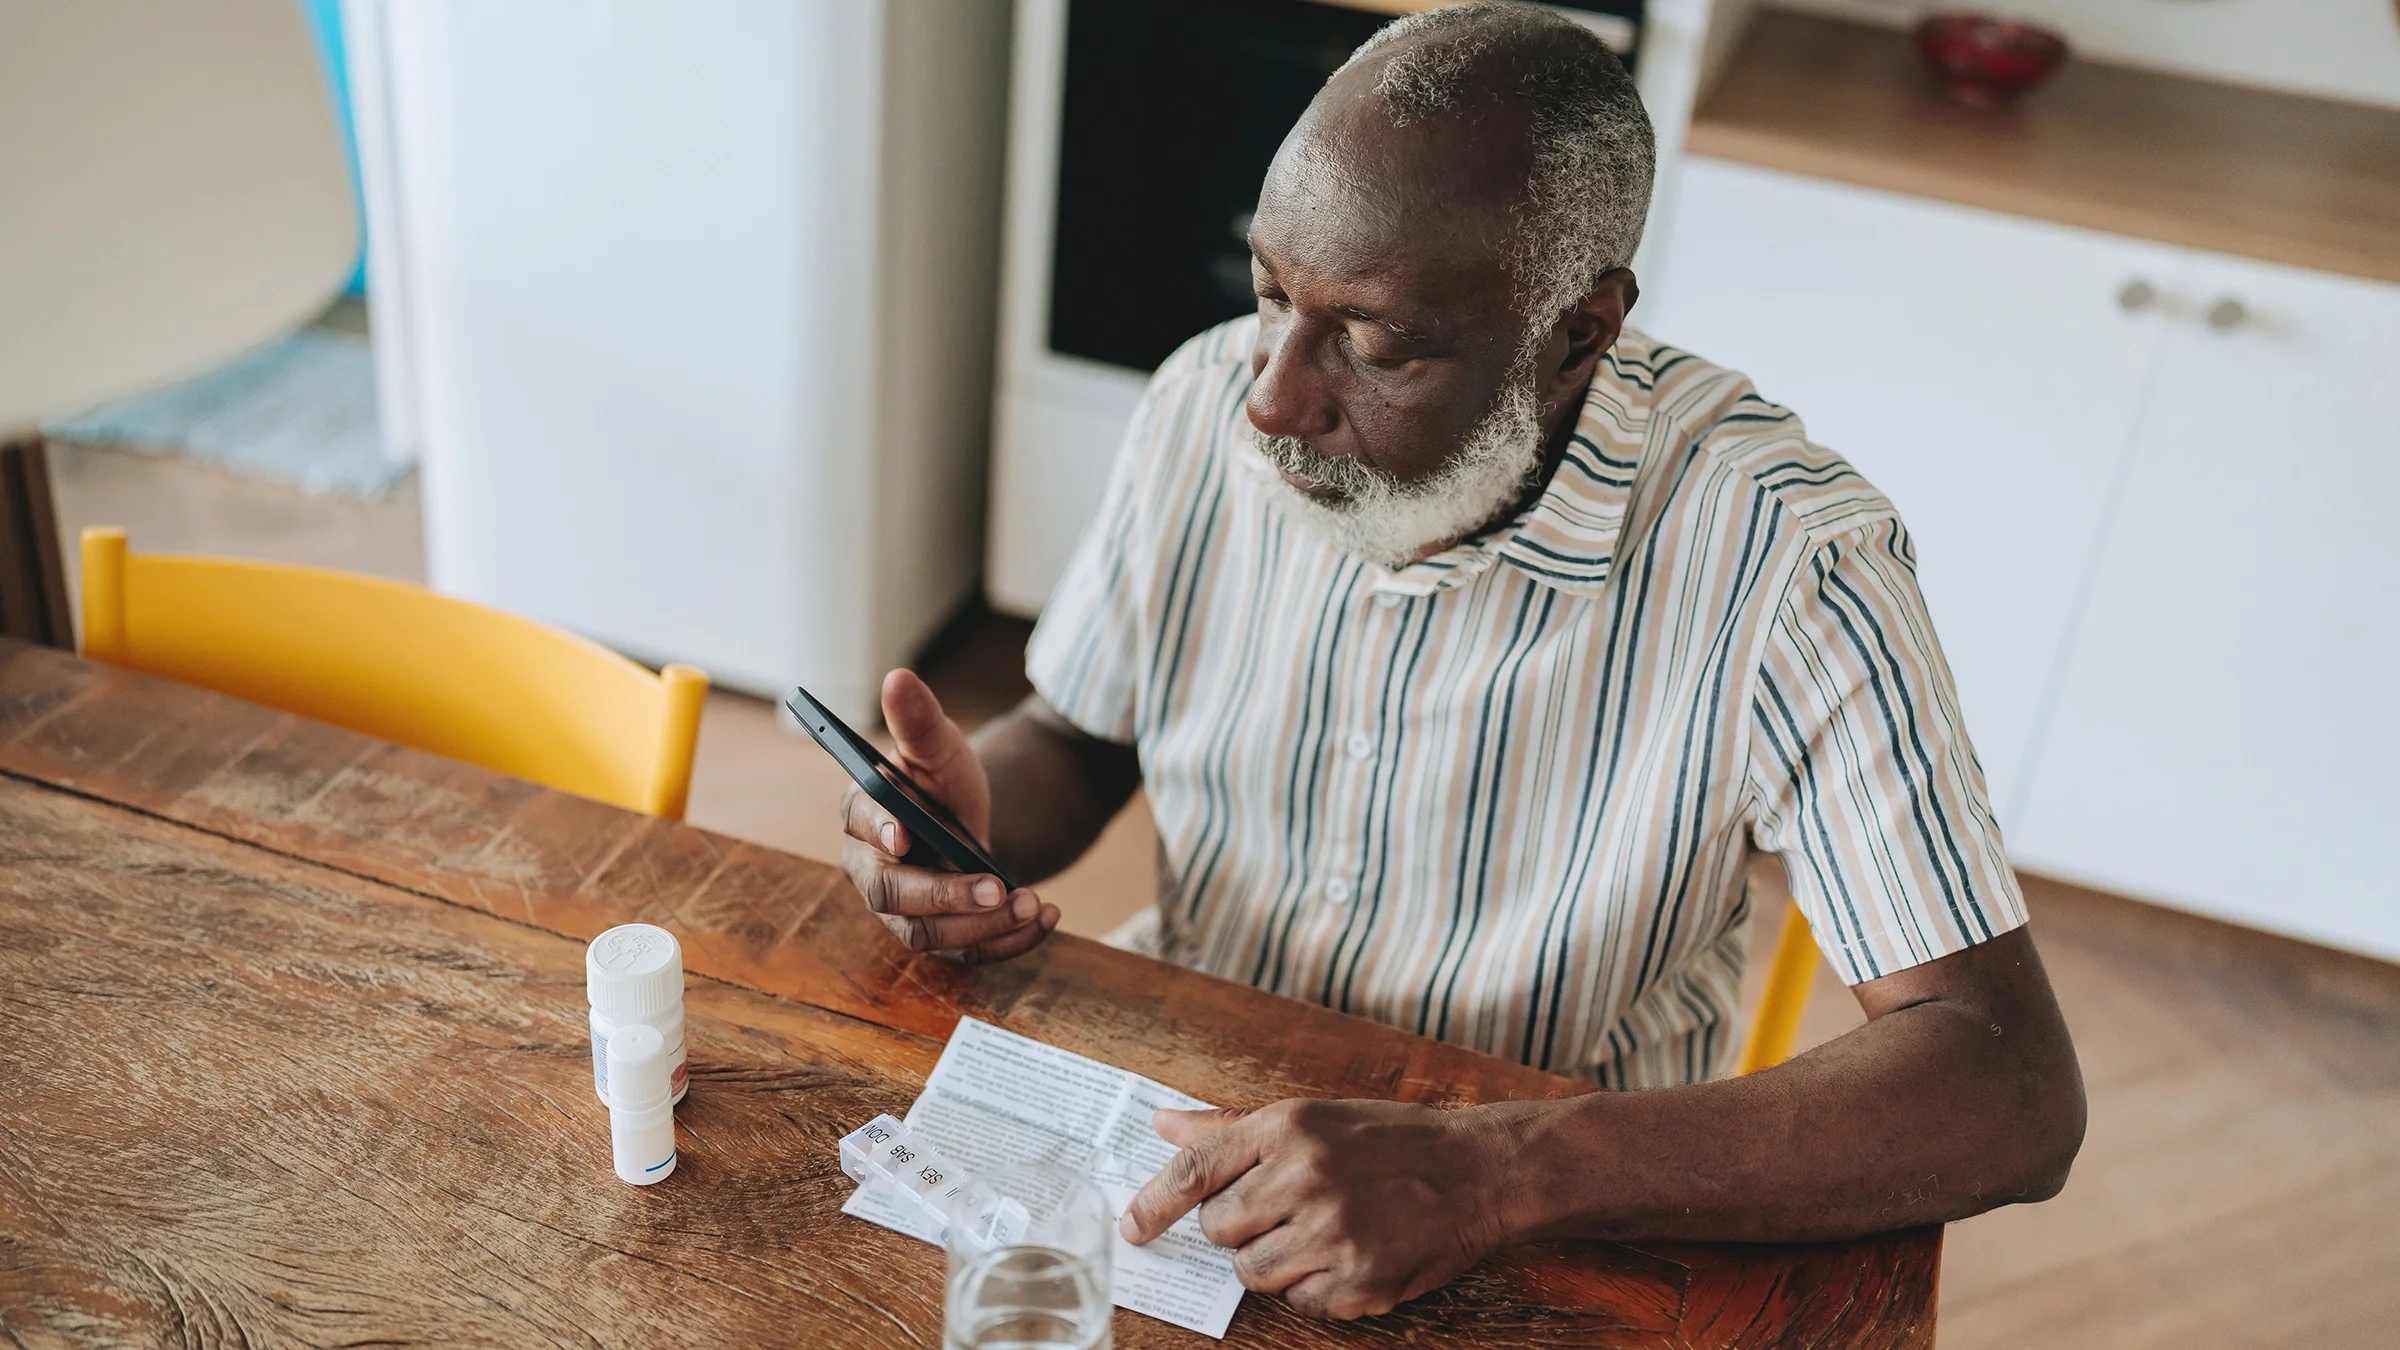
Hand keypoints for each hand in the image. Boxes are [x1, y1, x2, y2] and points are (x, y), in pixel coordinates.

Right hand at [840, 669, 1058, 961]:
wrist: (972, 824)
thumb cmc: (943, 783)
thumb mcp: (941, 748)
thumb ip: (920, 721)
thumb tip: (898, 678)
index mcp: (863, 815)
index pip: (860, 826)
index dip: (882, 832)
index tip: (909, 834)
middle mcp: (871, 869)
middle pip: (891, 895)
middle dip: (944, 895)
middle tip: (996, 888)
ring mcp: (902, 910)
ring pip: (928, 933)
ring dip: (982, 925)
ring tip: (1030, 903)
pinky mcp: (939, 936)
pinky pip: (964, 953)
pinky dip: (1008, 942)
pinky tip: (1044, 918)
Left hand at [1118, 1099, 1512, 1320]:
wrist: (1479, 1171)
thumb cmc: (1390, 1140)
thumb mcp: (1313, 1117)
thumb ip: (1231, 1129)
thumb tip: (1162, 1124)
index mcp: (1289, 1128)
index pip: (1196, 1171)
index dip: (1153, 1203)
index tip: (1132, 1228)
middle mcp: (1306, 1177)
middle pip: (1219, 1229)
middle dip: (1238, 1228)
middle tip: (1280, 1211)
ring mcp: (1333, 1233)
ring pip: (1252, 1272)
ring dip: (1273, 1261)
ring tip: (1317, 1233)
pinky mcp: (1359, 1281)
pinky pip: (1300, 1303)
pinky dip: (1314, 1288)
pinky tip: (1347, 1255)